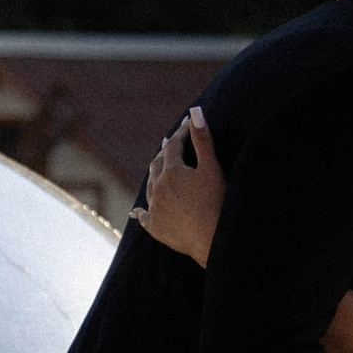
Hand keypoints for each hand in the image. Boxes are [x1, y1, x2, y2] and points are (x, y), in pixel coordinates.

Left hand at [136, 107, 226, 264]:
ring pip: (149, 188)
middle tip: (171, 145)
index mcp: (171, 171)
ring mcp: (155, 209)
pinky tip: (136, 212)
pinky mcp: (155, 229)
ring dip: (154, 177)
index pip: (173, 146)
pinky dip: (141, 212)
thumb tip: (194, 112)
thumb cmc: (216, 202)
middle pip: (157, 165)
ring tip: (158, 171)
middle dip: (165, 153)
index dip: (180, 134)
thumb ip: (202, 139)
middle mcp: (157, 189)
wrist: (211, 240)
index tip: (187, 126)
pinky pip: (144, 217)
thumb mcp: (212, 168)